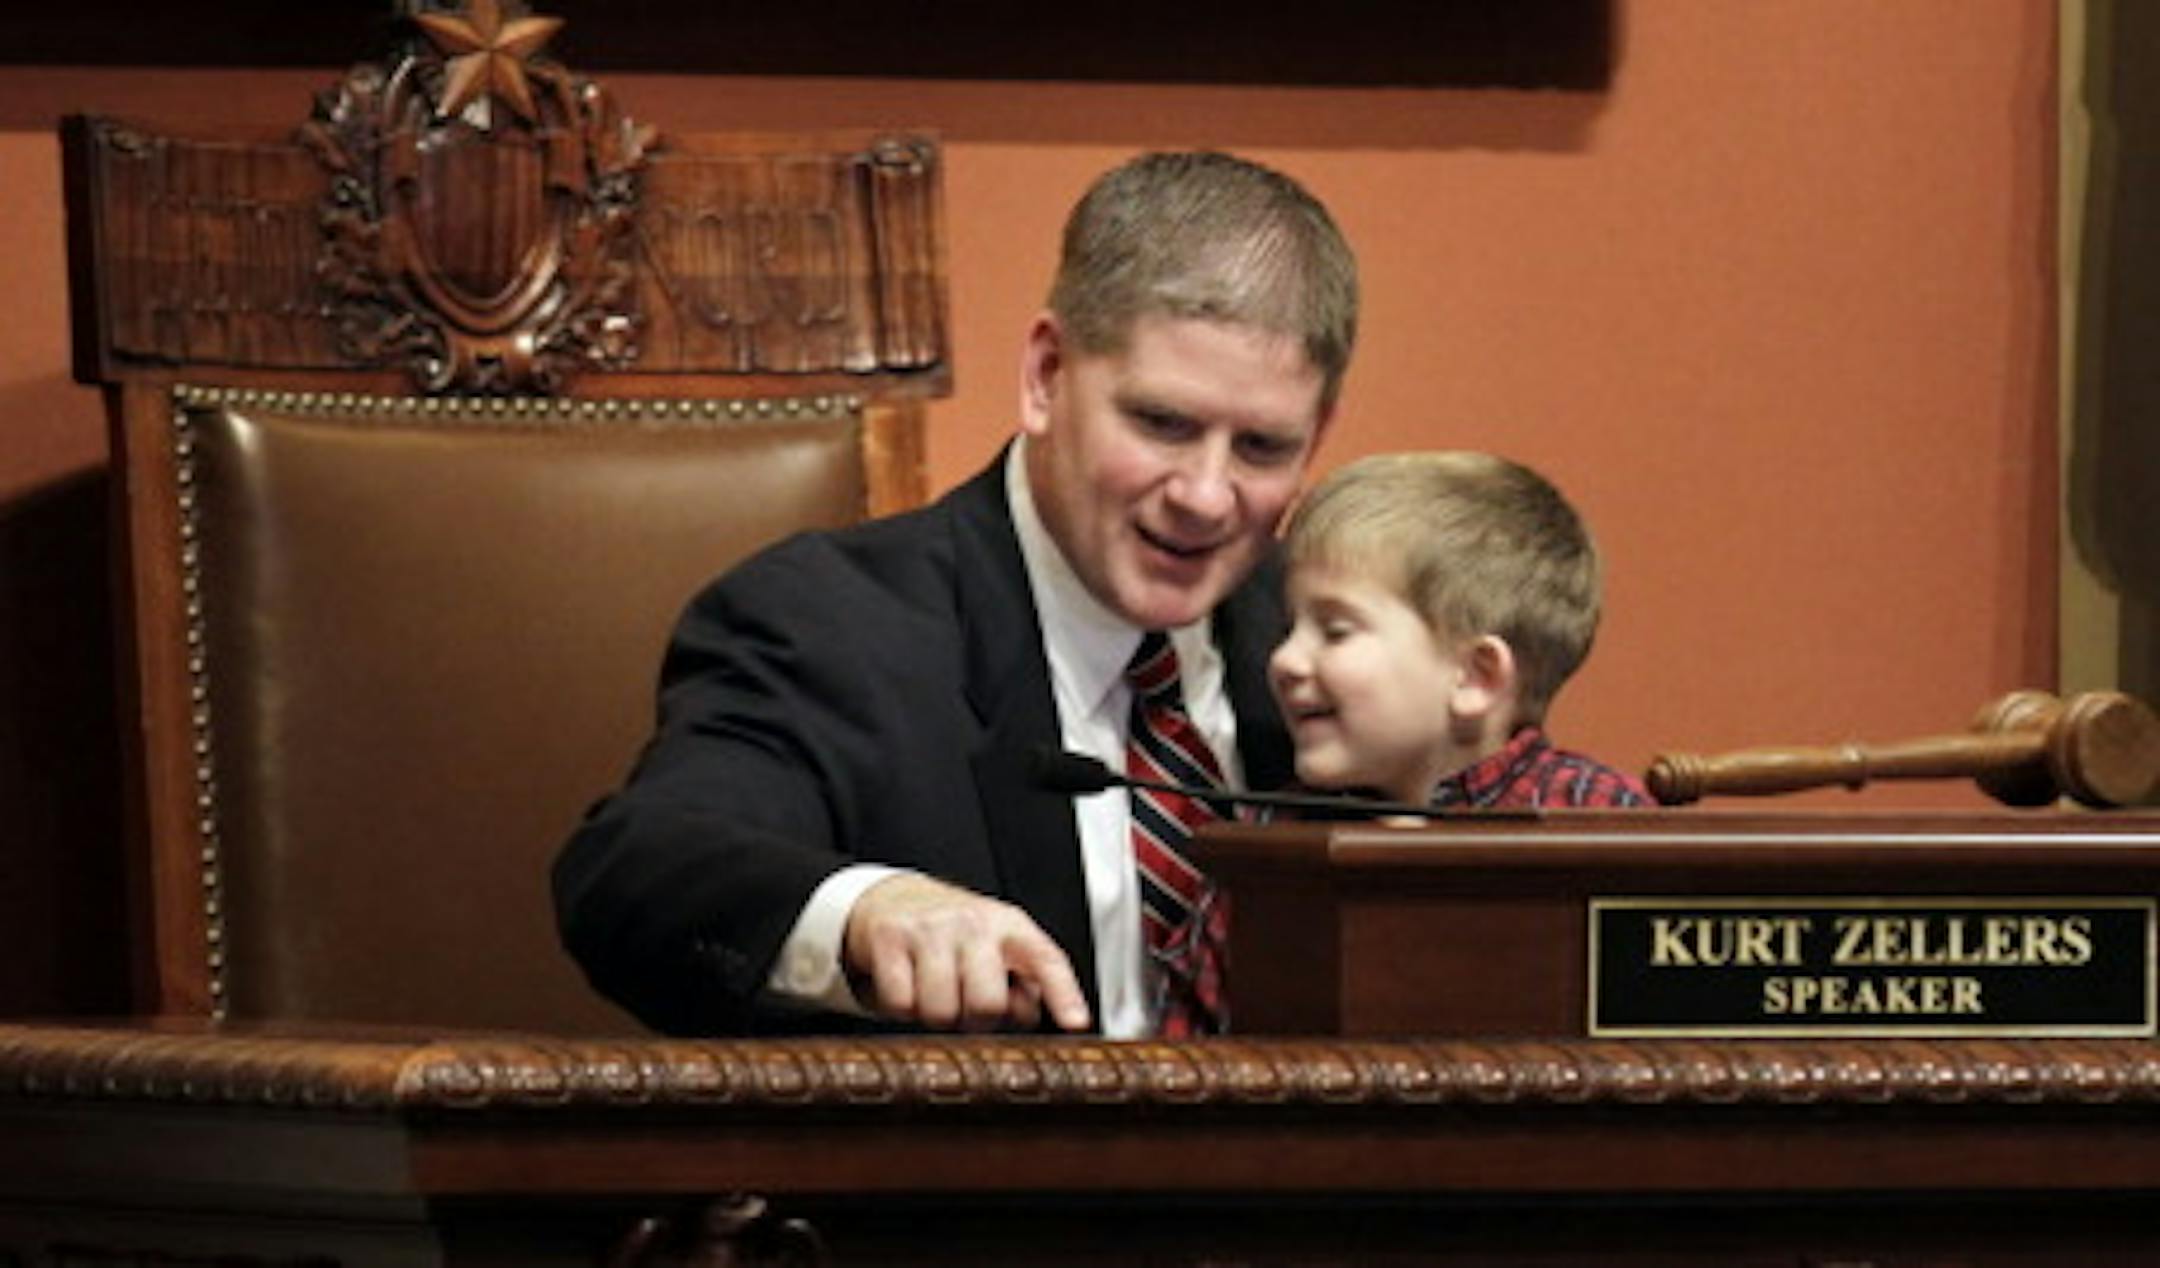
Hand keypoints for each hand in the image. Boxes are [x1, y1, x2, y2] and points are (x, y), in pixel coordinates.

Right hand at [842, 874, 1091, 1032]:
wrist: (893, 897)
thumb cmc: (954, 933)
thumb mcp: (996, 949)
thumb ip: (1022, 985)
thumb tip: (1026, 1015)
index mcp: (1010, 926)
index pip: (1045, 959)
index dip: (1064, 994)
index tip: (1077, 1022)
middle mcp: (973, 923)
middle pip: (987, 1003)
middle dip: (976, 1020)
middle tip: (966, 1006)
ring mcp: (930, 928)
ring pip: (940, 1011)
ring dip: (937, 1016)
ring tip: (935, 993)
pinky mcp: (889, 938)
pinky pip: (900, 1004)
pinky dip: (901, 1008)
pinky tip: (907, 986)